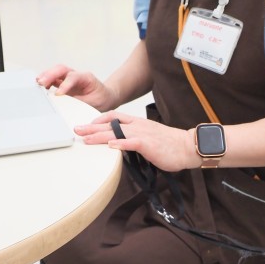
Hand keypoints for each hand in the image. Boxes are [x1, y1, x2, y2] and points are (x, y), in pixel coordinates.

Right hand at [37, 64, 117, 111]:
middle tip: (41, 83)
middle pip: (61, 69)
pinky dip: (46, 80)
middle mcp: (76, 75)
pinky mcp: (63, 83)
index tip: (58, 94)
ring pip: (56, 71)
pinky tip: (41, 86)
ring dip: (46, 75)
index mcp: (86, 78)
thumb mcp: (94, 103)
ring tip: (38, 83)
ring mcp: (69, 78)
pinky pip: (53, 78)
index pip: (73, 77)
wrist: (105, 97)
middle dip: (50, 75)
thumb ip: (80, 103)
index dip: (65, 85)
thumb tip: (67, 107)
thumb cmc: (100, 99)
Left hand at [75, 111, 199, 172]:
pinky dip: (120, 143)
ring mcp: (142, 134)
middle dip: (91, 127)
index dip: (99, 120)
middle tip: (76, 130)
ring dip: (99, 135)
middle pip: (110, 124)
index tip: (88, 124)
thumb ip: (135, 139)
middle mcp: (137, 126)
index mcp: (138, 123)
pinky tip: (109, 145)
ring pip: (116, 132)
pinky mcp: (148, 144)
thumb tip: (123, 145)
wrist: (187, 146)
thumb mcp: (149, 138)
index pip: (115, 117)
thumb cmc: (170, 145)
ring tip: (85, 138)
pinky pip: (131, 143)